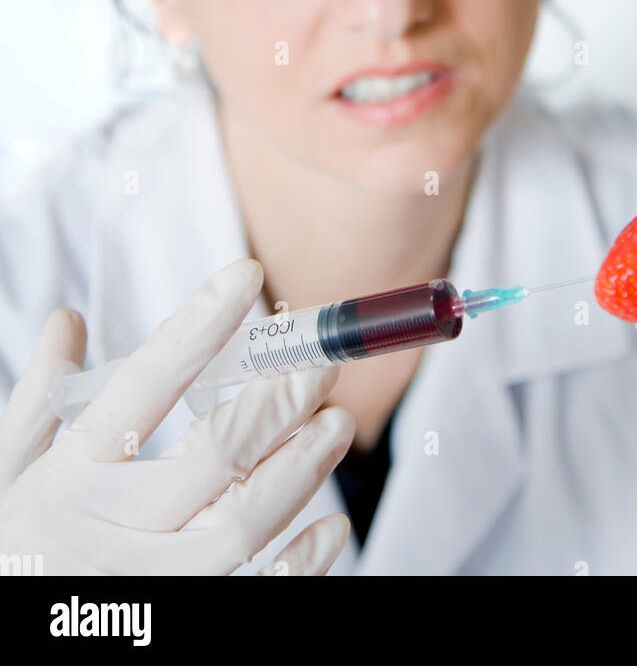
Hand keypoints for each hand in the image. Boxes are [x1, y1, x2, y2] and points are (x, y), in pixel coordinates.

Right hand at [0, 259, 354, 574]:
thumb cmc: (7, 554)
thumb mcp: (4, 476)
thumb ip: (37, 402)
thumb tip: (66, 321)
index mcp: (70, 478)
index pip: (143, 386)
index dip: (199, 327)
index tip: (246, 276)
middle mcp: (114, 529)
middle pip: (215, 454)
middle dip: (278, 400)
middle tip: (322, 361)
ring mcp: (152, 584)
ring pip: (244, 522)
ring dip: (301, 468)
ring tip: (338, 424)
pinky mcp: (181, 624)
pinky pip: (257, 595)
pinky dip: (302, 562)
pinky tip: (334, 525)